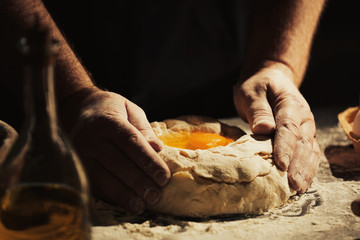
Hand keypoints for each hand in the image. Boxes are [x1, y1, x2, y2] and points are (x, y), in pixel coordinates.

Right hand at [62, 88, 169, 213]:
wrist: (83, 110)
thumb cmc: (114, 111)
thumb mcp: (131, 111)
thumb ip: (144, 129)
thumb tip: (158, 148)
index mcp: (107, 120)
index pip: (130, 142)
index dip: (148, 161)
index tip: (164, 177)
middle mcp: (89, 137)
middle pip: (117, 162)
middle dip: (139, 181)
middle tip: (156, 195)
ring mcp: (79, 154)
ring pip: (103, 178)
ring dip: (124, 194)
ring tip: (142, 205)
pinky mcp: (75, 167)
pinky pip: (94, 185)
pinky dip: (111, 197)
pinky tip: (127, 204)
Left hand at [233, 62, 319, 192]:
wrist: (270, 78)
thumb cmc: (258, 86)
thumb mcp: (252, 92)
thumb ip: (258, 110)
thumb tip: (263, 129)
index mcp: (290, 104)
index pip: (289, 128)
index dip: (285, 148)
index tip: (281, 165)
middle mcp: (303, 118)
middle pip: (303, 143)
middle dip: (298, 166)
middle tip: (293, 186)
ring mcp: (306, 128)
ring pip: (310, 152)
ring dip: (305, 171)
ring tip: (298, 190)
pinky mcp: (303, 137)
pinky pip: (308, 154)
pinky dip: (305, 169)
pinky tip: (300, 183)